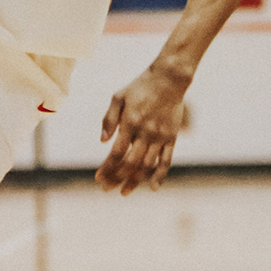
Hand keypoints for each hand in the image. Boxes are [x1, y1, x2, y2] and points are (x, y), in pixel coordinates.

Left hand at [94, 63, 190, 194]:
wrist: (169, 78)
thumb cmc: (140, 86)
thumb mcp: (118, 97)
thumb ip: (109, 119)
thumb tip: (102, 141)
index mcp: (130, 122)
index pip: (117, 153)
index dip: (107, 168)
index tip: (98, 178)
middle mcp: (146, 132)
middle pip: (130, 164)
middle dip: (117, 179)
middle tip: (106, 189)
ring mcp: (160, 136)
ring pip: (147, 166)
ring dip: (134, 181)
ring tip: (124, 192)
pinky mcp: (172, 137)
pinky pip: (167, 161)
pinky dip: (160, 176)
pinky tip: (152, 188)